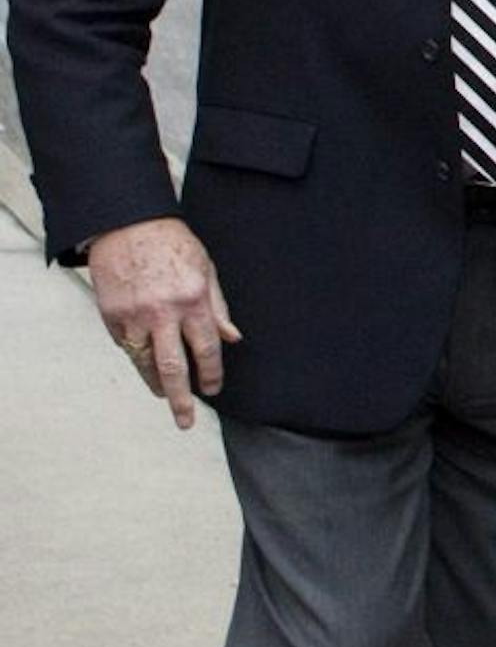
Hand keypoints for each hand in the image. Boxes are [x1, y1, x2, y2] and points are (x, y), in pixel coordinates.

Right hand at [87, 217, 241, 429]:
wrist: (127, 225)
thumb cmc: (172, 244)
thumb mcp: (206, 269)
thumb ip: (218, 307)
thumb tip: (232, 338)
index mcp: (193, 299)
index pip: (206, 348)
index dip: (211, 373)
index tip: (213, 389)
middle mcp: (163, 312)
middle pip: (172, 368)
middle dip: (180, 399)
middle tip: (186, 421)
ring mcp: (134, 316)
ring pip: (144, 363)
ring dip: (156, 385)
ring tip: (165, 396)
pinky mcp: (111, 316)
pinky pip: (126, 347)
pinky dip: (137, 360)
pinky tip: (146, 367)